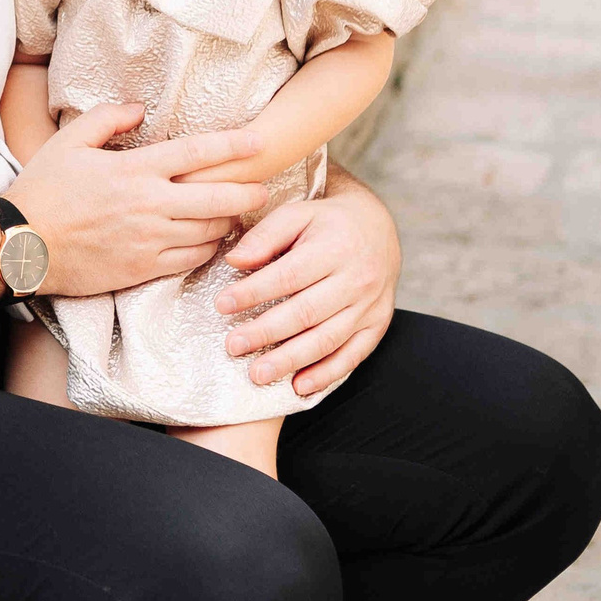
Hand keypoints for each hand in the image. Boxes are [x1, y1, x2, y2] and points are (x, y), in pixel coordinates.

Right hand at [7, 102, 272, 298]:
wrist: (21, 245)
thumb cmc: (42, 190)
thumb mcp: (68, 142)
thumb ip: (107, 119)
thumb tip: (140, 109)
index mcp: (133, 170)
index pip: (196, 154)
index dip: (233, 146)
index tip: (259, 142)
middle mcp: (148, 205)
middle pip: (216, 198)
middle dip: (248, 193)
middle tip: (263, 188)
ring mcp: (148, 240)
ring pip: (208, 231)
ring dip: (228, 221)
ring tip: (236, 213)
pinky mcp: (143, 268)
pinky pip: (190, 259)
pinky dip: (207, 248)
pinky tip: (210, 241)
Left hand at [215, 181, 399, 395]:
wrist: (378, 228)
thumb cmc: (328, 222)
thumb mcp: (297, 214)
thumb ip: (266, 236)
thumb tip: (235, 260)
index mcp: (334, 249)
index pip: (288, 276)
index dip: (254, 293)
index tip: (222, 305)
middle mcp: (356, 280)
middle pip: (306, 313)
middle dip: (266, 333)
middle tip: (233, 346)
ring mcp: (369, 306)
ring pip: (327, 339)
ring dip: (291, 360)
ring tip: (257, 373)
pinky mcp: (377, 325)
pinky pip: (353, 355)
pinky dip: (327, 374)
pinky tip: (299, 386)